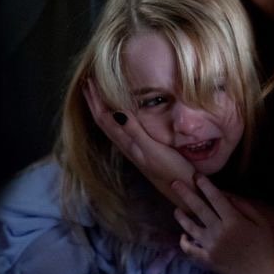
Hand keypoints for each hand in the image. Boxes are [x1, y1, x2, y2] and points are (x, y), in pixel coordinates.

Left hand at [82, 79, 195, 206]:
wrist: (186, 192)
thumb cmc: (172, 171)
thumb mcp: (154, 149)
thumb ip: (135, 131)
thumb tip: (115, 111)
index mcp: (128, 143)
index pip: (105, 118)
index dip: (96, 100)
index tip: (89, 81)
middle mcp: (128, 146)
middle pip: (104, 121)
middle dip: (94, 102)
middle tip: (87, 83)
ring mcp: (135, 149)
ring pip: (111, 126)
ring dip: (102, 109)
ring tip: (98, 96)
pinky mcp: (144, 151)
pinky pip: (122, 130)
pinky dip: (116, 117)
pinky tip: (121, 115)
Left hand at [172, 174, 273, 273]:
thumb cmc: (263, 245)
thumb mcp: (260, 221)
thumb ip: (243, 205)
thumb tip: (225, 194)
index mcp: (234, 221)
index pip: (216, 198)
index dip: (205, 185)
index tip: (196, 175)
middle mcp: (219, 232)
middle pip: (198, 208)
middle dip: (186, 194)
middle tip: (175, 183)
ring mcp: (211, 247)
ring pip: (190, 227)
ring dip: (181, 216)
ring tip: (176, 209)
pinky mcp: (207, 260)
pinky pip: (190, 249)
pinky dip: (184, 241)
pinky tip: (183, 234)